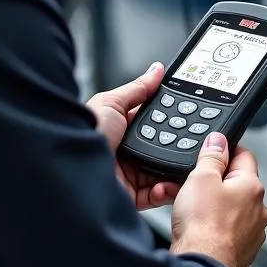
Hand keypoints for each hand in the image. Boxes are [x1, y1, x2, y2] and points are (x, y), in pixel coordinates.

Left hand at [86, 62, 182, 210]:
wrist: (74, 170)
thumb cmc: (85, 133)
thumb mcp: (111, 103)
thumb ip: (137, 89)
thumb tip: (156, 70)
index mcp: (121, 128)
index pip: (153, 122)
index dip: (170, 119)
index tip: (188, 116)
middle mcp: (126, 152)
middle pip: (162, 148)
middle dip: (177, 147)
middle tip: (192, 143)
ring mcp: (129, 175)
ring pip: (163, 172)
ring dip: (175, 170)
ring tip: (184, 165)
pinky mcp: (131, 195)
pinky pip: (157, 194)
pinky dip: (166, 190)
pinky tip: (167, 183)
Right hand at [169, 133, 266, 266]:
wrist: (203, 265)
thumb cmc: (203, 227)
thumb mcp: (201, 178)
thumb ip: (211, 156)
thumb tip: (218, 141)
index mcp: (252, 187)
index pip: (244, 156)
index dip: (225, 151)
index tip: (211, 154)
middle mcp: (258, 209)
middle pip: (237, 184)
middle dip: (215, 182)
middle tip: (194, 185)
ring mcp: (252, 232)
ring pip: (231, 209)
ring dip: (214, 206)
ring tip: (192, 209)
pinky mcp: (242, 250)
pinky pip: (228, 230)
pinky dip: (214, 227)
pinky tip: (198, 229)